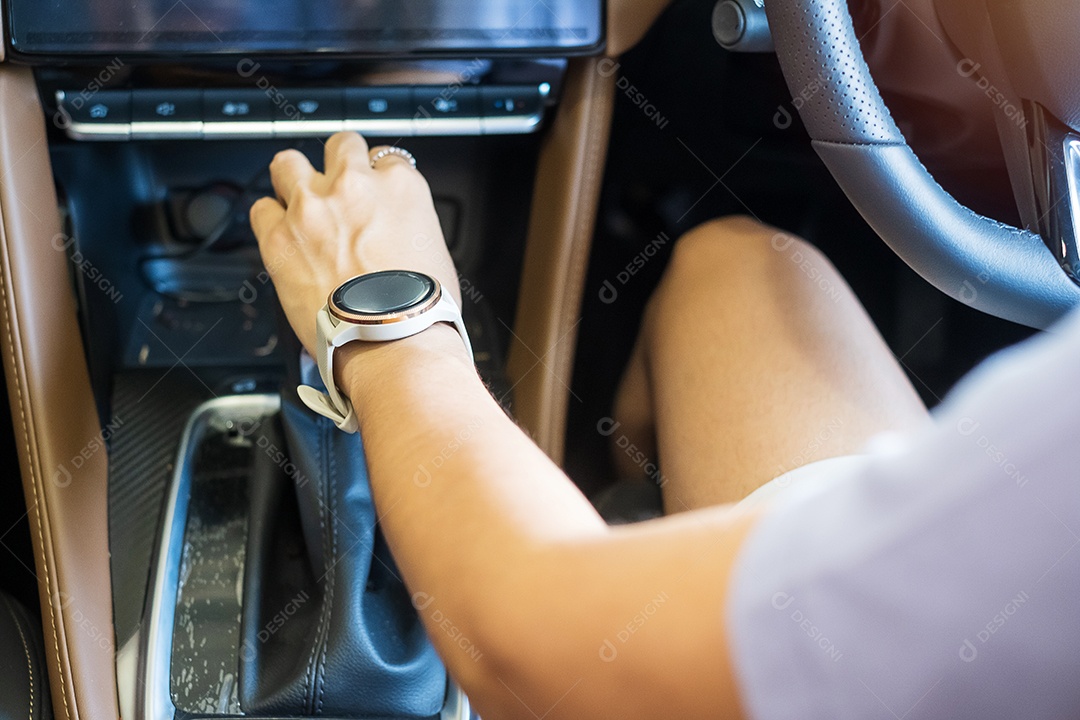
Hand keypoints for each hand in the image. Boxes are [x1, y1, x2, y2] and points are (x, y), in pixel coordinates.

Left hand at [250, 132, 460, 354]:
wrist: (392, 340)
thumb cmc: (418, 308)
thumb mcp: (434, 251)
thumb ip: (407, 226)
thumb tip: (393, 232)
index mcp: (400, 187)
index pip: (384, 158)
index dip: (376, 177)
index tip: (372, 193)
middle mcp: (354, 186)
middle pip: (340, 145)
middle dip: (337, 164)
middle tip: (337, 188)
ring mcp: (313, 207)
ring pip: (288, 163)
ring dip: (294, 180)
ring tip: (299, 203)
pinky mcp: (280, 236)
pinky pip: (261, 208)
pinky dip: (270, 220)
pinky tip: (282, 235)